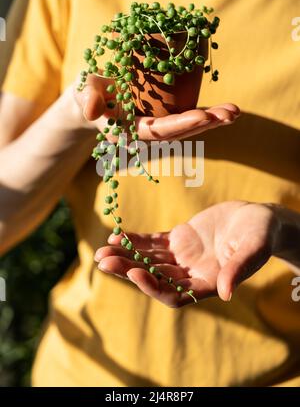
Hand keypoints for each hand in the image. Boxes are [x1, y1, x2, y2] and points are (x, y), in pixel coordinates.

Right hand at [74, 74, 239, 140]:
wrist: (95, 99)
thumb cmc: (89, 93)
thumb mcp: (85, 92)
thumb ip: (88, 99)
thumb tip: (92, 110)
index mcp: (130, 132)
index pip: (158, 131)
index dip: (181, 125)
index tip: (203, 116)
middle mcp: (148, 135)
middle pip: (180, 132)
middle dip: (206, 124)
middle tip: (231, 114)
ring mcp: (159, 128)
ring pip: (189, 127)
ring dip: (213, 120)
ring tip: (236, 112)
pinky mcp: (166, 118)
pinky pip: (189, 118)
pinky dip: (209, 115)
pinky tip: (228, 110)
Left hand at [95, 201, 281, 306]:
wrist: (259, 218)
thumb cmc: (261, 234)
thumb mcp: (253, 249)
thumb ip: (239, 269)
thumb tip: (226, 294)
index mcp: (208, 284)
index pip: (175, 294)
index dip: (153, 286)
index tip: (134, 273)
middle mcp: (191, 274)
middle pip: (154, 277)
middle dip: (128, 269)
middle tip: (102, 260)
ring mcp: (184, 257)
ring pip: (149, 259)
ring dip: (125, 255)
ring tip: (101, 250)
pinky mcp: (180, 240)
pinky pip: (153, 242)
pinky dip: (135, 240)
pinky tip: (117, 235)